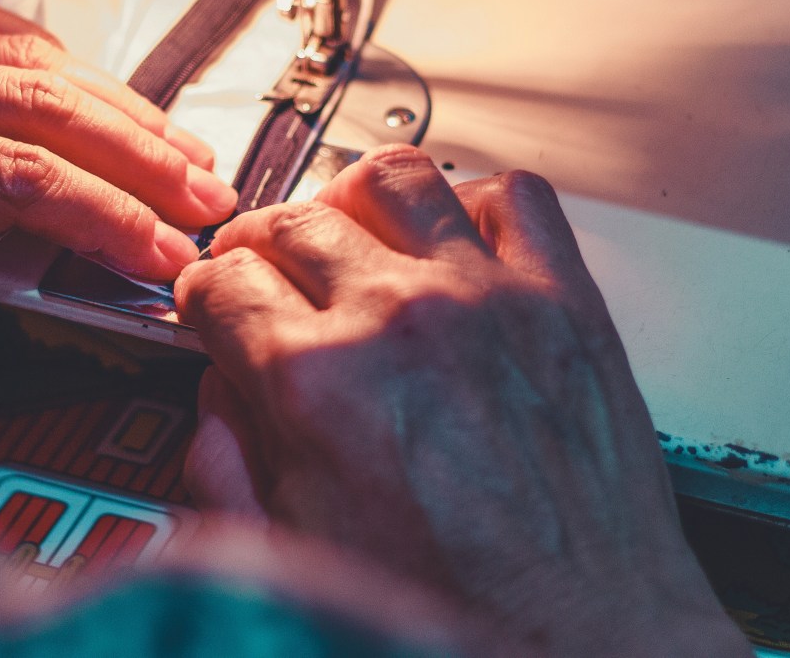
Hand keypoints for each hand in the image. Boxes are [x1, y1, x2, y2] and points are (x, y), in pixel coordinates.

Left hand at [0, 0, 236, 424]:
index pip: (12, 183)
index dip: (102, 218)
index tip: (163, 255)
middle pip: (42, 110)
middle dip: (141, 155)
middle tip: (210, 198)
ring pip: (29, 61)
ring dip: (118, 103)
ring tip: (185, 147)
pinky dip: (54, 54)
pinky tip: (94, 83)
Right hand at [176, 146, 747, 655]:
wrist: (584, 641)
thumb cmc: (456, 612)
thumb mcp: (295, 551)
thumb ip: (229, 465)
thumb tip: (217, 402)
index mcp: (316, 383)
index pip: (225, 281)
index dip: (205, 292)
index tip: (215, 303)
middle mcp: (398, 321)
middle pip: (294, 219)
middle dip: (259, 243)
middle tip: (265, 271)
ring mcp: (486, 299)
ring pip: (396, 178)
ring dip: (355, 198)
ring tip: (351, 231)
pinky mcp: (563, 300)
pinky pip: (518, 198)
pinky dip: (477, 201)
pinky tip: (456, 239)